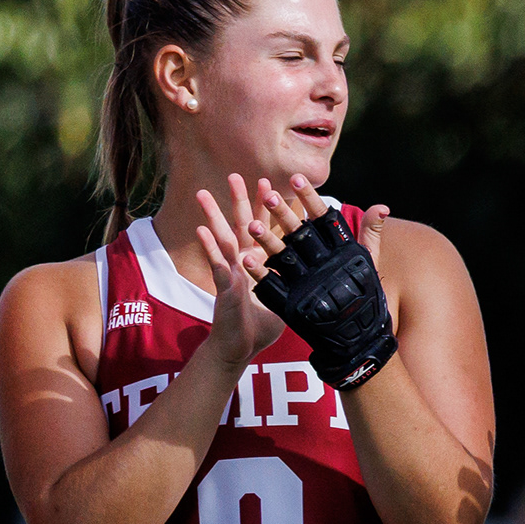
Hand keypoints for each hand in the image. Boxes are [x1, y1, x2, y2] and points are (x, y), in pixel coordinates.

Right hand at [187, 174, 299, 364]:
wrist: (242, 348)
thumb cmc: (262, 324)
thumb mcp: (288, 298)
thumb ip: (298, 280)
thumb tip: (322, 270)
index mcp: (261, 263)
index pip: (266, 230)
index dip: (269, 210)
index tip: (273, 185)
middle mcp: (245, 264)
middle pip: (242, 226)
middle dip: (238, 201)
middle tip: (236, 175)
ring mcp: (233, 275)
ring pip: (222, 241)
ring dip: (213, 217)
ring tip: (203, 194)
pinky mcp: (226, 291)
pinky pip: (218, 268)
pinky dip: (211, 251)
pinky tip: (202, 233)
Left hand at [252, 197, 400, 388]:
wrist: (359, 338)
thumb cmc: (366, 296)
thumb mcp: (370, 263)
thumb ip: (371, 233)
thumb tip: (380, 206)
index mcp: (344, 253)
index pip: (325, 220)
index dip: (310, 199)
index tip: (297, 179)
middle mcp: (327, 267)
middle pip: (302, 235)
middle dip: (284, 215)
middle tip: (268, 194)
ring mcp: (310, 286)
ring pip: (284, 258)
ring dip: (267, 241)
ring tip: (251, 226)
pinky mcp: (296, 305)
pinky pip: (273, 286)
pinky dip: (260, 273)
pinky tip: (245, 259)